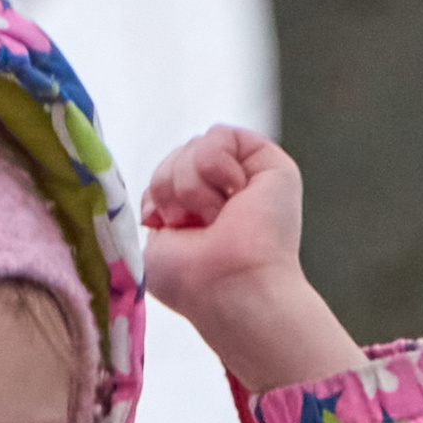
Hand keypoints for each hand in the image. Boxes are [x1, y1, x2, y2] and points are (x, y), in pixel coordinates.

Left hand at [139, 122, 363, 393]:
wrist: (233, 288)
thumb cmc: (192, 282)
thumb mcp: (155, 245)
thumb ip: (154, 210)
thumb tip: (156, 195)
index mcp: (197, 214)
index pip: (164, 176)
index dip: (157, 195)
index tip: (168, 228)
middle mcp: (223, 193)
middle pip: (177, 156)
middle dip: (171, 189)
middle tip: (195, 226)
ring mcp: (246, 177)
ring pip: (195, 145)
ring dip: (191, 185)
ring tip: (216, 217)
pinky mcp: (268, 163)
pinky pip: (220, 134)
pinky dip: (213, 166)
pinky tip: (233, 195)